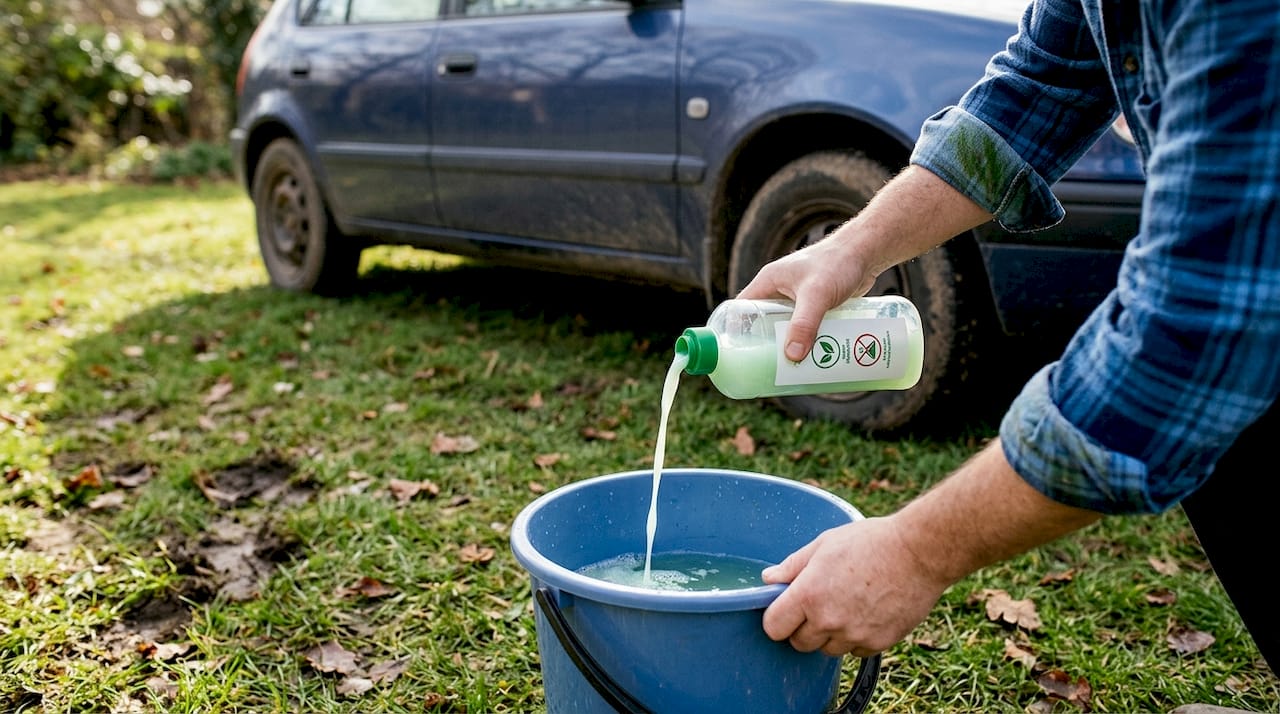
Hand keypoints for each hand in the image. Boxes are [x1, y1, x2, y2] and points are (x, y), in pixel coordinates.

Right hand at [735, 230, 876, 361]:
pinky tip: (813, 356)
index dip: (735, 332)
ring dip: (789, 345)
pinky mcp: (815, 305)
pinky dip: (806, 340)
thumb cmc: (837, 263)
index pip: (740, 310)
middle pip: (763, 324)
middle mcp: (779, 290)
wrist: (867, 252)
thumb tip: (792, 356)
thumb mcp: (816, 294)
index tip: (738, 355)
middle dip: (766, 345)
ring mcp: (797, 298)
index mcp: (768, 282)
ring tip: (791, 368)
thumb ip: (804, 324)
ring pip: (786, 327)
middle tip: (768, 369)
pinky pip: (804, 327)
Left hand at [760, 516, 947, 657]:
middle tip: (817, 605)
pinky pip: (855, 651)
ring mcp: (854, 635)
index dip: (776, 619)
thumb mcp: (824, 544)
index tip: (784, 610)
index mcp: (809, 594)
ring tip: (845, 605)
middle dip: (802, 627)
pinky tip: (865, 612)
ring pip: (827, 649)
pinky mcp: (878, 643)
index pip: (773, 627)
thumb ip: (792, 566)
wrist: (919, 553)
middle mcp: (828, 620)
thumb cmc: (870, 542)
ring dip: (829, 634)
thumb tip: (769, 579)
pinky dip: (855, 638)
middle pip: (799, 643)